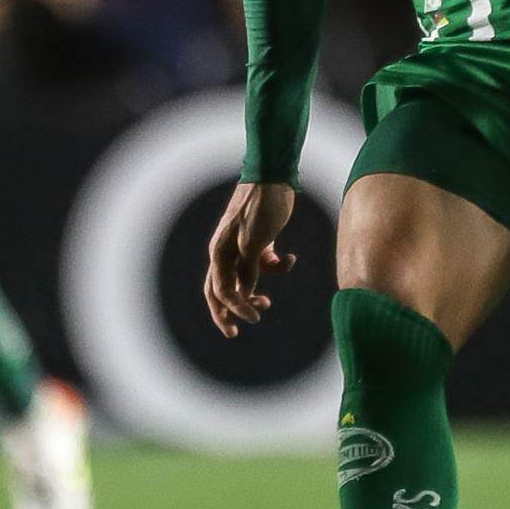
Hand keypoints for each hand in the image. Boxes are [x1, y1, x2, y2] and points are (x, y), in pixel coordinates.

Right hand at [204, 181, 297, 337]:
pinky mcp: (259, 240)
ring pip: (244, 278)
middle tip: (237, 332)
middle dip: (228, 312)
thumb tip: (244, 293)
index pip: (220, 291)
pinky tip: (289, 259)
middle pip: (222, 290)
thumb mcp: (256, 240)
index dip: (233, 310)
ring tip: (266, 303)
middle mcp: (226, 251)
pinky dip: (275, 267)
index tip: (254, 320)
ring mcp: (242, 246)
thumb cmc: (262, 205)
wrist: (274, 175)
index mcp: (220, 252)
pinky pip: (262, 262)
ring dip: (253, 292)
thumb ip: (249, 268)